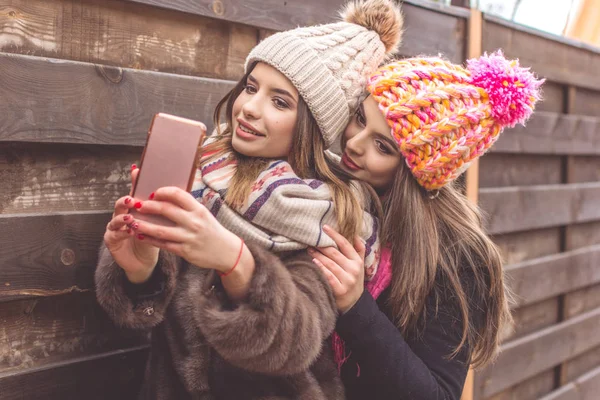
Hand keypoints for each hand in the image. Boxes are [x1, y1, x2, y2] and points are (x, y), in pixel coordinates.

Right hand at [104, 165, 158, 282]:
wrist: (145, 262)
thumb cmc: (154, 240)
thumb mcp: (162, 223)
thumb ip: (166, 208)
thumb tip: (180, 191)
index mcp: (136, 208)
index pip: (135, 191)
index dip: (135, 181)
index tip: (137, 171)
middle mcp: (123, 215)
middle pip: (122, 203)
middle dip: (126, 200)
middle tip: (132, 200)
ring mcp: (114, 227)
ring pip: (114, 218)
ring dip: (122, 217)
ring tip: (130, 217)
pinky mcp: (111, 240)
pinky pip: (113, 234)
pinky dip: (121, 232)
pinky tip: (129, 231)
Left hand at [129, 186, 244, 273]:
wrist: (225, 251)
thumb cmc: (211, 230)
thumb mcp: (203, 214)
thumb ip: (187, 206)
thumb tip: (166, 196)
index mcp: (198, 209)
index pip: (178, 194)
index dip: (162, 192)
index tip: (152, 193)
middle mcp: (194, 222)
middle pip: (166, 210)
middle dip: (148, 206)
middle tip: (136, 205)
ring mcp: (189, 237)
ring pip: (160, 230)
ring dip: (144, 225)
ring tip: (132, 221)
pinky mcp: (185, 251)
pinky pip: (163, 244)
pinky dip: (150, 240)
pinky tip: (141, 236)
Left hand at [308, 225, 365, 313]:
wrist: (354, 303)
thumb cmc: (354, 280)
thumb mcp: (360, 265)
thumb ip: (359, 250)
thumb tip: (355, 234)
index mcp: (358, 261)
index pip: (345, 244)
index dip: (334, 234)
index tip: (324, 227)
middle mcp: (354, 270)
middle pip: (335, 253)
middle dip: (322, 246)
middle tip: (311, 240)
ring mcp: (347, 280)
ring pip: (330, 264)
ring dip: (318, 255)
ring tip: (309, 249)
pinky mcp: (340, 290)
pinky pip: (328, 276)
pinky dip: (321, 268)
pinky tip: (314, 262)